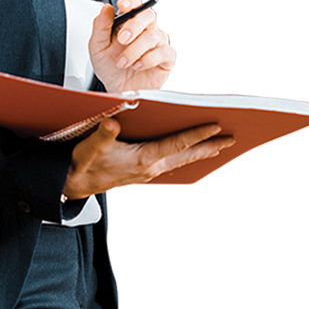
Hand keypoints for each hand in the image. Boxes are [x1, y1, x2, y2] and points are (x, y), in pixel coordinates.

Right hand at [63, 118, 234, 198]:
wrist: (74, 185)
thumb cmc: (82, 164)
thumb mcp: (88, 148)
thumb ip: (101, 136)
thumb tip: (112, 123)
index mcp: (142, 160)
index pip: (176, 144)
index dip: (196, 134)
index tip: (216, 125)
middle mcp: (151, 168)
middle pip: (188, 156)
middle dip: (211, 147)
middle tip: (234, 138)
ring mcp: (149, 171)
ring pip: (183, 160)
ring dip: (203, 152)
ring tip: (223, 143)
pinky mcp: (145, 171)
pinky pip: (174, 162)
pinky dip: (188, 155)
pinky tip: (194, 151)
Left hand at [89, 0, 174, 94]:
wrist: (116, 89)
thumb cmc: (109, 67)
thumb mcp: (97, 47)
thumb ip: (100, 27)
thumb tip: (106, 8)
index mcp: (127, 23)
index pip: (134, 4)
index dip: (131, 1)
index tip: (123, 5)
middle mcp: (144, 30)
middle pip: (148, 15)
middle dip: (134, 26)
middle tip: (121, 39)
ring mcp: (156, 43)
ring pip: (153, 35)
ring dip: (134, 50)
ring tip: (122, 62)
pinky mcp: (165, 58)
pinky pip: (163, 52)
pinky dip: (148, 59)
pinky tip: (137, 66)